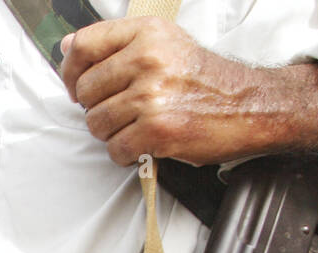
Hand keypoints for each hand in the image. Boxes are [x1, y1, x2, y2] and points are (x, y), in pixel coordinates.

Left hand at [59, 18, 295, 166]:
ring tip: (138, 125)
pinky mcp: (158, 129)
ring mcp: (152, 95)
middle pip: (85, 91)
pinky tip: (145, 143)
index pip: (84, 46)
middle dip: (97, 107)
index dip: (70, 71)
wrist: (250, 105)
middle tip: (123, 110)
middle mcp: (147, 59)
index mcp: (147, 32)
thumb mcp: (164, 44)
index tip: (76, 85)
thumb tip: (67, 46)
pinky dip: (126, 153)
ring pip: (96, 123)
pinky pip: (115, 149)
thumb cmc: (203, 78)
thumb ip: (115, 44)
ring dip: (112, 132)